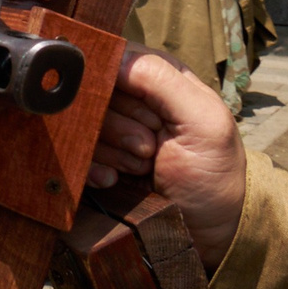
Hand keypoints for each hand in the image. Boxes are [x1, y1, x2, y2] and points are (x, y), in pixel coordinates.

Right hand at [90, 46, 248, 267]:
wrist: (203, 233)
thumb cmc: (213, 175)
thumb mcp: (203, 122)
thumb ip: (161, 80)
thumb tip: (111, 55)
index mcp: (158, 75)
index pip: (115, 59)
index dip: (122, 87)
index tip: (149, 120)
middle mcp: (132, 96)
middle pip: (94, 93)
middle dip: (120, 127)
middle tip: (149, 149)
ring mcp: (111, 127)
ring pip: (83, 123)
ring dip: (112, 152)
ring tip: (142, 167)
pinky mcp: (96, 155)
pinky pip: (74, 152)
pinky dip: (94, 169)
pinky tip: (116, 180)